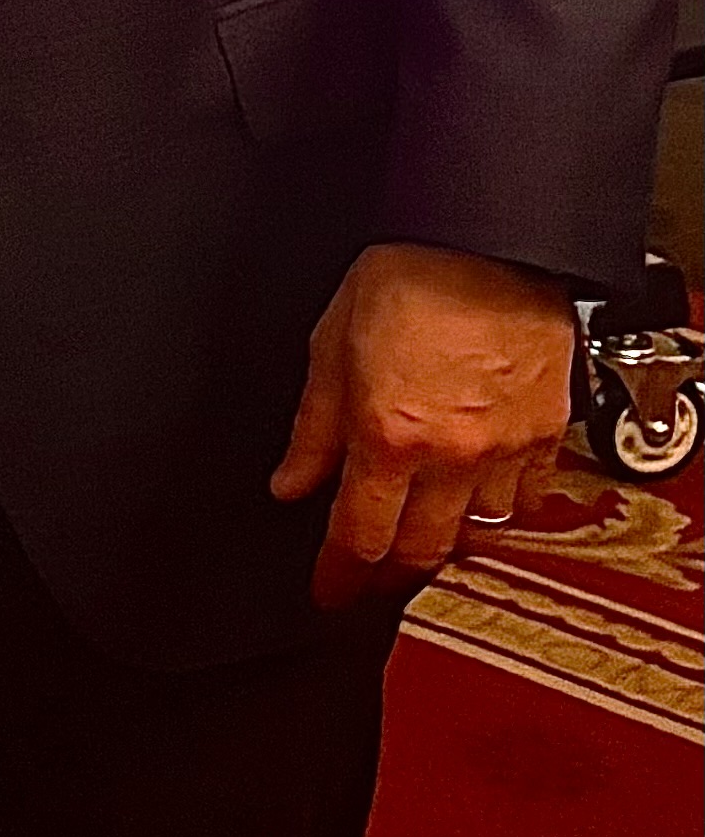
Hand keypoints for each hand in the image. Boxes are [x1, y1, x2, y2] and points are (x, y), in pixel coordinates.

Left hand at [270, 241, 575, 605]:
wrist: (486, 244)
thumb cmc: (407, 276)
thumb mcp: (330, 345)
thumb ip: (312, 427)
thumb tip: (290, 482)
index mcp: (389, 436)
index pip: (359, 535)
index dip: (339, 575)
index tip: (327, 593)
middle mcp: (452, 456)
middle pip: (421, 550)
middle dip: (389, 574)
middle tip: (368, 578)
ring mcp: (506, 451)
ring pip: (476, 531)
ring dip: (444, 539)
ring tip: (417, 532)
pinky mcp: (547, 438)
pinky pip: (526, 500)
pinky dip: (498, 508)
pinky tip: (476, 496)